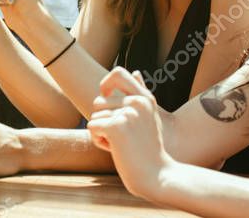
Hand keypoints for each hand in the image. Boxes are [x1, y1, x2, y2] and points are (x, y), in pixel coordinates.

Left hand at [87, 67, 173, 199]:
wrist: (157, 175)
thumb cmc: (150, 148)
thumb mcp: (149, 117)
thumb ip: (141, 94)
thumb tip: (136, 72)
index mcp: (145, 98)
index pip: (118, 72)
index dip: (105, 83)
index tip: (106, 97)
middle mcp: (137, 102)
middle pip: (98, 100)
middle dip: (103, 121)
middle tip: (122, 137)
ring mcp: (127, 113)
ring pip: (94, 116)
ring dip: (101, 133)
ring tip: (121, 144)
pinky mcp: (116, 127)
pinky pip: (92, 128)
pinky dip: (98, 141)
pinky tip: (116, 150)